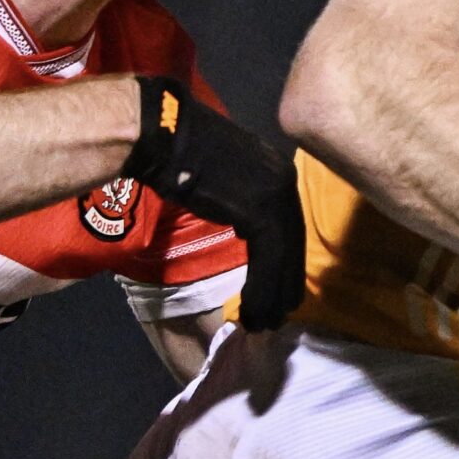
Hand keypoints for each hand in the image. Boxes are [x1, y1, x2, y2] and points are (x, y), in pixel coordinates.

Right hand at [123, 77, 306, 330]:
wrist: (166, 136)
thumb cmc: (183, 150)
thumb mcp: (225, 174)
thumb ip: (243, 197)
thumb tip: (248, 225)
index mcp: (278, 170)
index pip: (289, 225)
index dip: (286, 262)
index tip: (282, 290)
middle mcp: (284, 179)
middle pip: (293, 242)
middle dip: (286, 283)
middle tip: (279, 315)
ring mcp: (275, 193)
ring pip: (284, 256)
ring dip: (273, 294)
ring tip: (264, 323)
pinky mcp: (260, 209)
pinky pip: (269, 259)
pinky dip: (261, 289)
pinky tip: (253, 309)